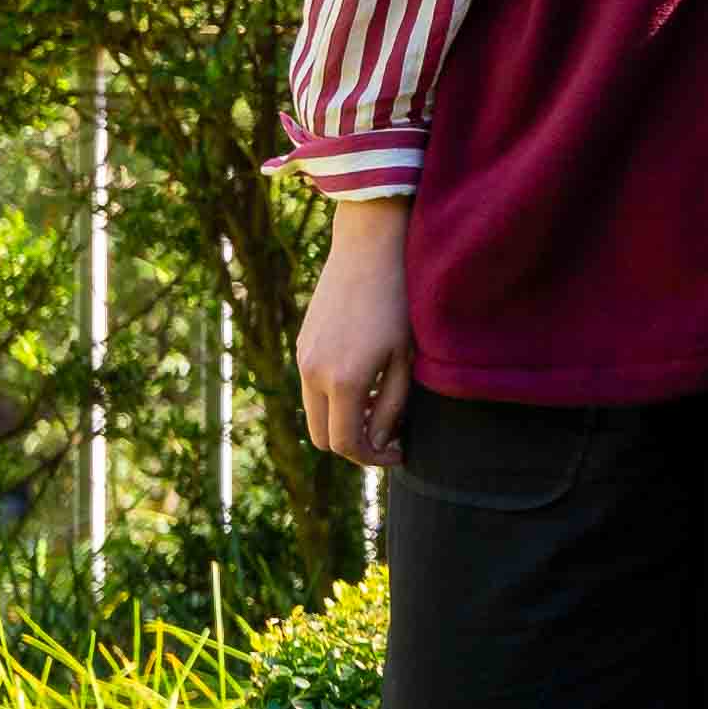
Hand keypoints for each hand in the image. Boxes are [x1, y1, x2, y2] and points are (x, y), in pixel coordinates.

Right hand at [292, 201, 415, 469]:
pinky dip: (333, 398)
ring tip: (380, 407)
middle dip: (354, 445)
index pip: (346, 445)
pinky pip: (311, 387)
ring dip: (343, 421)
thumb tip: (379, 441)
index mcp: (342, 381)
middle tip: (389, 438)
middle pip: (322, 437)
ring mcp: (302, 357)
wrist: (369, 250)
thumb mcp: (405, 359)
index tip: (399, 453)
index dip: (373, 459)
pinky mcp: (302, 343)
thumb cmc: (399, 302)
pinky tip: (364, 381)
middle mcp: (312, 374)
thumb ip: (391, 406)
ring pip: (314, 413)